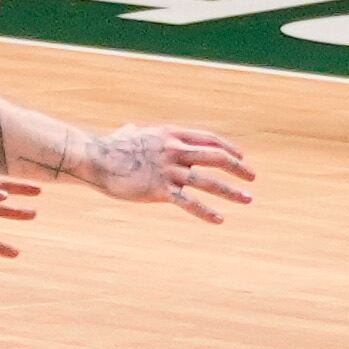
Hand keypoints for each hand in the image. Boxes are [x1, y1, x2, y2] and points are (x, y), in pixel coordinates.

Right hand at [88, 123, 255, 219]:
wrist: (96, 159)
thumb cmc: (110, 148)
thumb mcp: (129, 134)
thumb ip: (136, 131)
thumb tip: (131, 128)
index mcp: (171, 135)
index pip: (208, 139)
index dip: (228, 148)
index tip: (241, 157)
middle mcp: (174, 150)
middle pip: (215, 157)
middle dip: (237, 167)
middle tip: (252, 177)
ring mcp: (168, 170)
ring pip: (207, 181)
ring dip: (230, 190)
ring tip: (247, 198)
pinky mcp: (159, 190)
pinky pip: (188, 202)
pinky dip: (205, 211)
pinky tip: (219, 219)